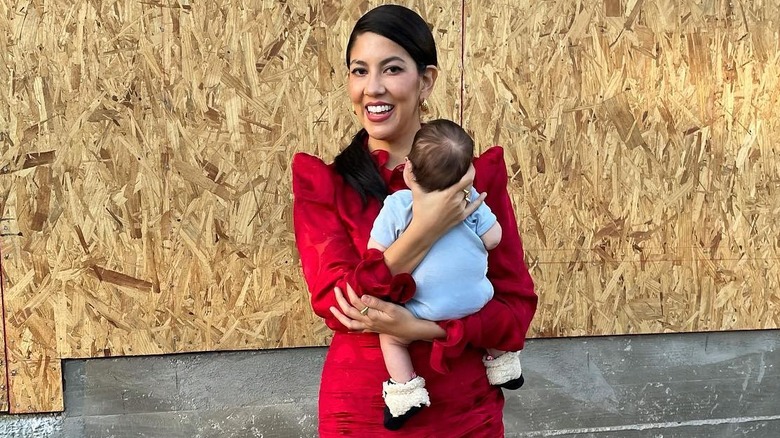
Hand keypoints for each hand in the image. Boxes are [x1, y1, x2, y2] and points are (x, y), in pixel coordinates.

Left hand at [329, 283, 444, 340]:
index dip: (350, 292)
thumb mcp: (392, 308)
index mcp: (371, 315)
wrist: (411, 331)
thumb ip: (376, 303)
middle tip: (336, 289)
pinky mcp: (372, 330)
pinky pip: (356, 330)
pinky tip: (346, 325)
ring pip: (349, 323)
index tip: (347, 282)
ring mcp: (369, 327)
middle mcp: (368, 322)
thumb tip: (362, 296)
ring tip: (332, 309)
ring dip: (339, 316)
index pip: (356, 302)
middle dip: (340, 300)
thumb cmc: (404, 317)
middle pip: (349, 311)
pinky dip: (348, 326)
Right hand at [406, 164, 486, 237]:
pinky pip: (474, 207)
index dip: (471, 169)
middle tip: (466, 168)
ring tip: (466, 180)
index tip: (469, 162)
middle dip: (469, 176)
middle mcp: (458, 200)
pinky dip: (480, 201)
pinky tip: (484, 194)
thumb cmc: (420, 211)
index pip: (467, 178)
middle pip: (469, 185)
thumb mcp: (416, 192)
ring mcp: (461, 209)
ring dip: (468, 187)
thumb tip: (408, 162)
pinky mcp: (461, 217)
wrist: (424, 232)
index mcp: (450, 193)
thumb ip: (412, 176)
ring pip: (469, 194)